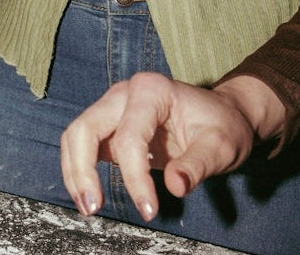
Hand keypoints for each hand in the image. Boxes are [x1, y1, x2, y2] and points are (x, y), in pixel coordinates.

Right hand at [59, 72, 256, 221]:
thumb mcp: (221, 146)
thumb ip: (198, 166)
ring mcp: (112, 106)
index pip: (129, 138)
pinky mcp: (109, 123)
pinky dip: (80, 169)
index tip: (149, 210)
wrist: (224, 114)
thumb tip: (175, 187)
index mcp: (151, 90)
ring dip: (75, 172)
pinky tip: (89, 193)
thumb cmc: (223, 126)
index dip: (134, 177)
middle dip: (83, 170)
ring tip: (88, 206)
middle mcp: (124, 93)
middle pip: (85, 128)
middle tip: (93, 207)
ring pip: (76, 136)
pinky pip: (83, 144)